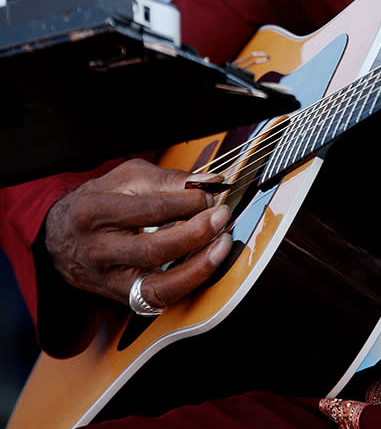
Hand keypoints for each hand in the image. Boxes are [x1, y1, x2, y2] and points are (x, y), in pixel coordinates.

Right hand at [44, 158, 232, 310]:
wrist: (62, 236)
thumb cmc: (101, 200)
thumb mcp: (127, 177)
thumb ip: (169, 179)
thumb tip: (210, 181)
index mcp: (95, 212)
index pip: (149, 210)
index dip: (187, 202)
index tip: (210, 192)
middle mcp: (98, 251)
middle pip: (152, 250)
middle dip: (195, 233)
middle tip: (221, 217)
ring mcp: (108, 281)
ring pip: (156, 287)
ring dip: (197, 269)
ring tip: (222, 246)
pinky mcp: (121, 299)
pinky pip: (159, 300)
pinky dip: (187, 283)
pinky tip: (206, 264)